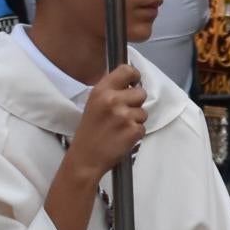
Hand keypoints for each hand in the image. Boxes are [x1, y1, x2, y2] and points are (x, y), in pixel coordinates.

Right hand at [69, 63, 149, 177]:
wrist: (86, 158)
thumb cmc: (89, 131)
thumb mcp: (94, 103)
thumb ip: (110, 91)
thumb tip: (130, 81)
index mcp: (101, 90)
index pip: (126, 70)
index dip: (134, 75)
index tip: (135, 81)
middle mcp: (113, 100)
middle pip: (141, 93)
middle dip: (136, 103)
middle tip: (123, 114)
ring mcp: (124, 116)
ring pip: (143, 112)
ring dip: (136, 120)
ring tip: (120, 128)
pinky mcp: (133, 130)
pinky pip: (143, 127)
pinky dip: (136, 133)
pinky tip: (122, 137)